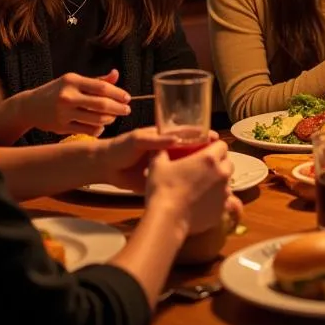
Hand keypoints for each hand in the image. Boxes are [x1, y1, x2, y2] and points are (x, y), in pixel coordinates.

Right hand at [13, 69, 130, 136]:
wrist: (30, 106)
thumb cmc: (57, 91)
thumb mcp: (74, 81)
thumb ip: (96, 80)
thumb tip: (116, 74)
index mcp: (72, 81)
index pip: (102, 87)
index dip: (118, 93)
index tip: (127, 98)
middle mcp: (67, 96)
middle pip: (101, 105)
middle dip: (118, 108)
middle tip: (126, 110)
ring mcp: (63, 113)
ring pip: (96, 119)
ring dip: (110, 119)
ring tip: (113, 117)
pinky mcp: (61, 127)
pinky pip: (88, 130)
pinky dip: (98, 129)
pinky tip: (101, 125)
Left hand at [96, 128, 221, 191]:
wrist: (105, 169)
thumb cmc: (120, 149)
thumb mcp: (138, 140)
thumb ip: (156, 140)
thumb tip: (178, 139)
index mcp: (165, 137)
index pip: (188, 134)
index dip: (202, 135)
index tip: (216, 138)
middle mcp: (169, 151)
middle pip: (191, 151)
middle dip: (205, 154)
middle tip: (219, 160)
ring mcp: (166, 167)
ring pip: (186, 167)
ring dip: (198, 171)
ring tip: (213, 176)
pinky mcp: (162, 181)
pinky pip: (176, 182)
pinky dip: (186, 185)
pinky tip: (198, 190)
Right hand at [146, 139, 235, 235]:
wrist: (167, 220)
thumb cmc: (163, 189)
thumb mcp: (157, 164)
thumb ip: (162, 150)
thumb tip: (160, 145)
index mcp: (209, 159)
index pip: (222, 146)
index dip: (214, 148)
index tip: (205, 152)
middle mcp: (222, 174)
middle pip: (228, 164)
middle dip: (219, 165)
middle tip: (203, 170)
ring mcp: (224, 193)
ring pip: (227, 183)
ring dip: (219, 182)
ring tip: (203, 188)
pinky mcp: (222, 209)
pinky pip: (224, 201)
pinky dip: (216, 200)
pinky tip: (203, 203)